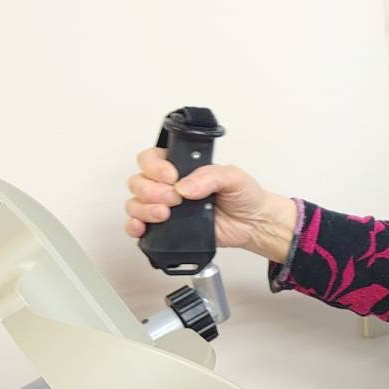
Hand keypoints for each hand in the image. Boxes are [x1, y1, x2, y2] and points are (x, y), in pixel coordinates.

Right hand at [123, 147, 297, 260]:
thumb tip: (185, 186)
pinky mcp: (166, 229)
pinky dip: (135, 226)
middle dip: (151, 190)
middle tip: (175, 199)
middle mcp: (169, 186)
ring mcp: (166, 207)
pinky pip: (139, 226)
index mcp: (182, 167)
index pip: (151, 159)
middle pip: (139, 181)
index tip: (171, 177)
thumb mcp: (233, 177)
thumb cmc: (244, 196)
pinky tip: (142, 228)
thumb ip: (210, 176)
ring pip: (135, 203)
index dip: (155, 167)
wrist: (253, 224)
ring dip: (144, 208)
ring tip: (165, 214)